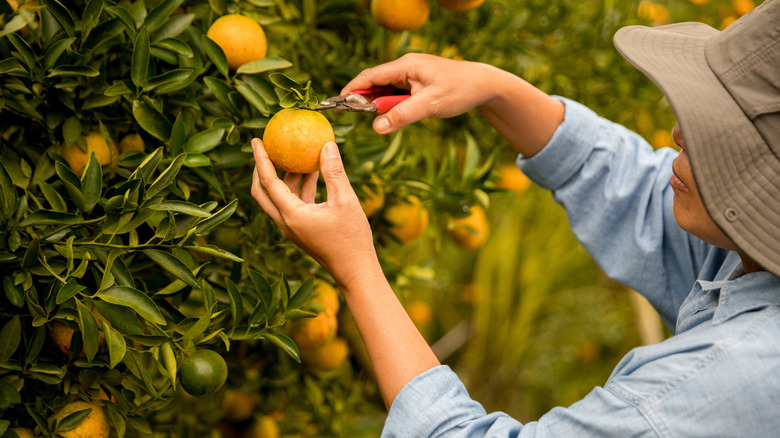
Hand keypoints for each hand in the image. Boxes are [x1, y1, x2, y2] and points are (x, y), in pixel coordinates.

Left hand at [250, 139, 378, 286]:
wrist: (355, 271)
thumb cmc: (352, 238)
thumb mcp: (345, 201)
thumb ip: (334, 172)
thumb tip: (327, 144)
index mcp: (291, 215)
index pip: (268, 182)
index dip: (261, 159)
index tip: (256, 140)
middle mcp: (286, 222)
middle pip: (262, 191)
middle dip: (261, 168)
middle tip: (266, 147)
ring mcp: (292, 227)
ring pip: (278, 197)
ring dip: (282, 176)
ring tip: (292, 154)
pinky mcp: (301, 229)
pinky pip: (293, 203)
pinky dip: (298, 187)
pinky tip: (312, 172)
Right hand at [342, 53, 503, 133]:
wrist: (483, 85)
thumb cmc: (459, 91)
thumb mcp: (430, 105)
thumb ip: (402, 115)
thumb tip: (376, 127)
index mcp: (406, 66)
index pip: (370, 76)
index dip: (352, 90)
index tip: (337, 104)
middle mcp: (406, 67)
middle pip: (375, 83)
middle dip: (361, 99)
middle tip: (348, 116)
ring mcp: (411, 75)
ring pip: (385, 90)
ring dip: (377, 104)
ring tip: (369, 119)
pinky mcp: (417, 83)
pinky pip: (396, 94)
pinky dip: (390, 105)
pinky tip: (390, 116)